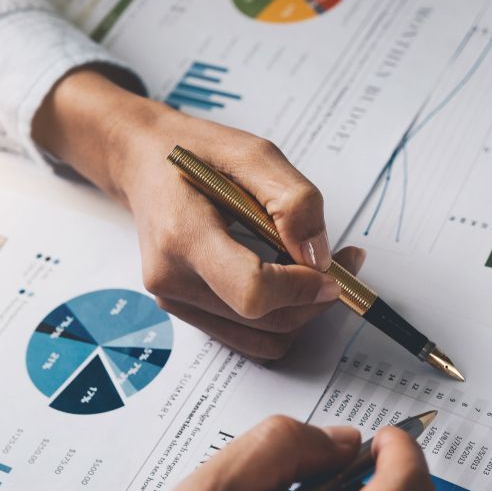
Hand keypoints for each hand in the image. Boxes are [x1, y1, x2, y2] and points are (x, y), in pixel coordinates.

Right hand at [33, 68, 364, 359]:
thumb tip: (319, 257)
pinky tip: (293, 281)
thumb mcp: (254, 153)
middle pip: (266, 320)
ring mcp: (177, 301)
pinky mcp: (189, 312)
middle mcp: (173, 279)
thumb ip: (293, 201)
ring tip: (320, 268)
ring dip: (304, 311)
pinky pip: (251, 335)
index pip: (252, 291)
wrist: (145, 163)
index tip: (333, 269)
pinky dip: (283, 316)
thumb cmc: (197, 154)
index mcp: (182, 236)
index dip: (301, 288)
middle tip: (346, 260)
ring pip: (264, 337)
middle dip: (316, 297)